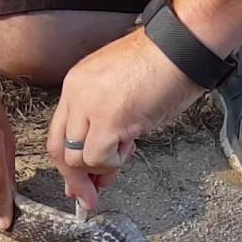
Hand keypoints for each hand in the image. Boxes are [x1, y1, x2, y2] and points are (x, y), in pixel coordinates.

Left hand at [48, 30, 202, 208]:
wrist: (182, 46)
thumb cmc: (165, 65)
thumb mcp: (123, 93)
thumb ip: (106, 124)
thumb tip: (103, 162)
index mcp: (76, 84)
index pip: (58, 133)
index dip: (67, 164)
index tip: (78, 183)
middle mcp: (76, 94)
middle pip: (59, 150)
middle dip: (75, 180)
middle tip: (90, 196)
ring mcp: (89, 106)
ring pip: (76, 159)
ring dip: (101, 168)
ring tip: (125, 153)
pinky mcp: (109, 118)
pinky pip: (98, 158)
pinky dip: (112, 164)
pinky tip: (129, 147)